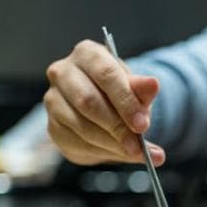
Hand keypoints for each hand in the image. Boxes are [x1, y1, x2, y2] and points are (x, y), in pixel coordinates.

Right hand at [44, 40, 164, 165]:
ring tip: (134, 152)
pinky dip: (101, 152)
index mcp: (87, 54)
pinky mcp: (52, 126)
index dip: (125, 101)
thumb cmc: (118, 93)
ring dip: (112, 144)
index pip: (106, 75)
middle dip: (117, 127)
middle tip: (138, 146)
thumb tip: (153, 84)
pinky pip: (77, 143)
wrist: (101, 109)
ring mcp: (53, 100)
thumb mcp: (134, 89)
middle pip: (88, 101)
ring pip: (82, 126)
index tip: (142, 125)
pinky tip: (117, 152)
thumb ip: (142, 89)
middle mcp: (63, 72)